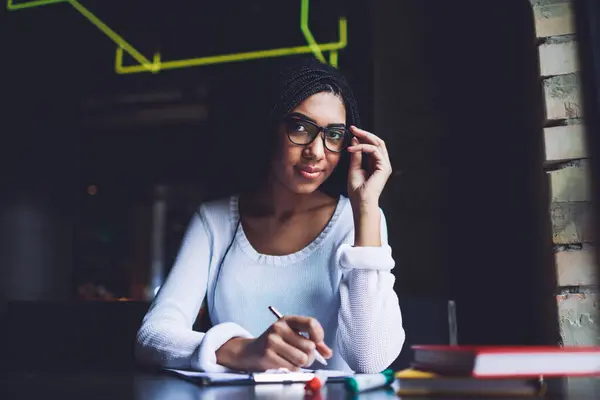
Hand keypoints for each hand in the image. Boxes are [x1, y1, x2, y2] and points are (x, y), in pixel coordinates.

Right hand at [216, 316, 332, 371]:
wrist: (250, 352)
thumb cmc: (276, 344)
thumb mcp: (293, 336)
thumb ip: (313, 342)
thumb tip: (328, 353)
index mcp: (287, 320)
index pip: (311, 323)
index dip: (319, 335)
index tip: (318, 343)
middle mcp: (279, 328)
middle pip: (309, 346)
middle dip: (310, 356)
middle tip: (303, 357)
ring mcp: (272, 341)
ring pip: (302, 359)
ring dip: (301, 364)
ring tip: (293, 361)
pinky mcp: (268, 355)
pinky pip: (292, 368)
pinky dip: (292, 370)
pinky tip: (284, 364)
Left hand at [347, 126, 391, 206]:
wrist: (361, 202)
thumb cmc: (357, 190)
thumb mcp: (354, 168)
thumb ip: (356, 154)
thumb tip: (355, 140)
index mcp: (376, 164)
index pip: (372, 145)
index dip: (363, 137)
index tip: (352, 131)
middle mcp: (383, 163)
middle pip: (377, 142)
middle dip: (365, 133)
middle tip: (353, 128)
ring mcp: (385, 165)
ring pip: (377, 144)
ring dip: (364, 137)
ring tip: (353, 135)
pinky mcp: (384, 167)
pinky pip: (374, 151)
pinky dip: (362, 147)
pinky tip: (352, 149)